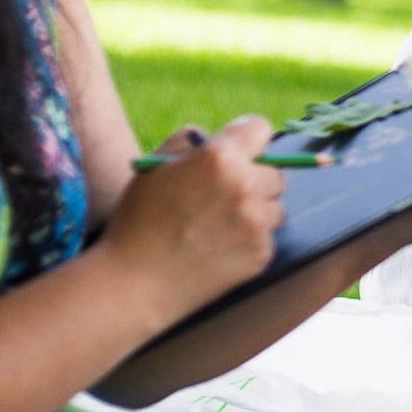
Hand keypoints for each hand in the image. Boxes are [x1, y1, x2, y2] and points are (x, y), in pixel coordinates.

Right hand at [98, 115, 285, 315]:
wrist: (135, 282)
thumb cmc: (138, 220)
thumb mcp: (153, 167)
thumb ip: (187, 141)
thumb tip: (212, 135)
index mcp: (219, 158)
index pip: (259, 128)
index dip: (247, 138)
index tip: (240, 150)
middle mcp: (245, 186)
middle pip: (275, 171)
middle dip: (254, 178)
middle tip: (223, 194)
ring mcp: (257, 223)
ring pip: (275, 206)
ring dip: (256, 211)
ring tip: (217, 224)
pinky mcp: (261, 253)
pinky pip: (267, 237)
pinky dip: (250, 240)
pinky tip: (219, 247)